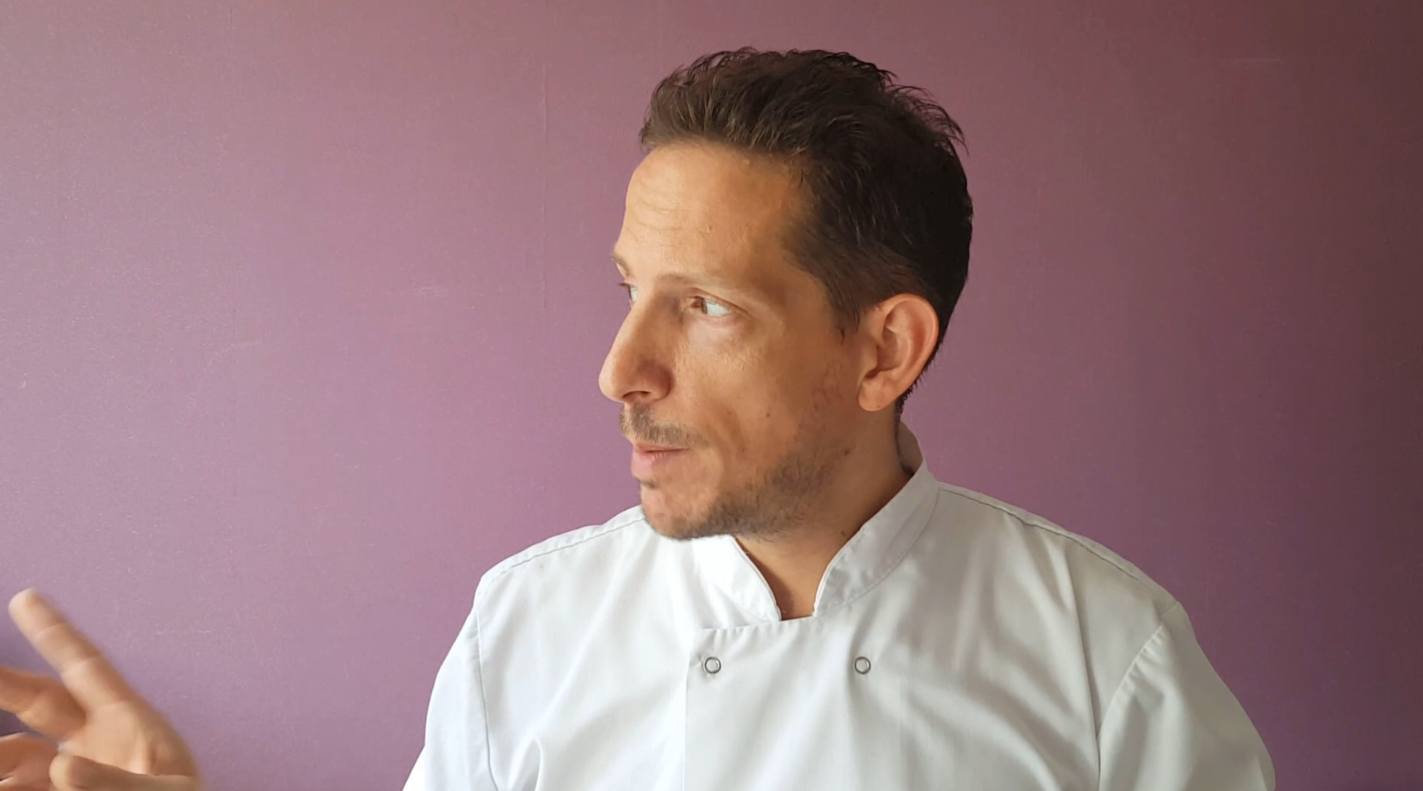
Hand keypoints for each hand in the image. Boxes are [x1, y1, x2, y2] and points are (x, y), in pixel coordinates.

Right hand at [0, 590, 201, 789]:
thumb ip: (114, 784)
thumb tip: (59, 763)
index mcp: (133, 723)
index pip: (87, 668)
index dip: (56, 633)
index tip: (25, 597)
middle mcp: (100, 742)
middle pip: (40, 701)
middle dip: (4, 683)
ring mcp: (78, 773)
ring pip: (19, 754)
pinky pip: (23, 786)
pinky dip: (7, 783)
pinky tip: (0, 785)